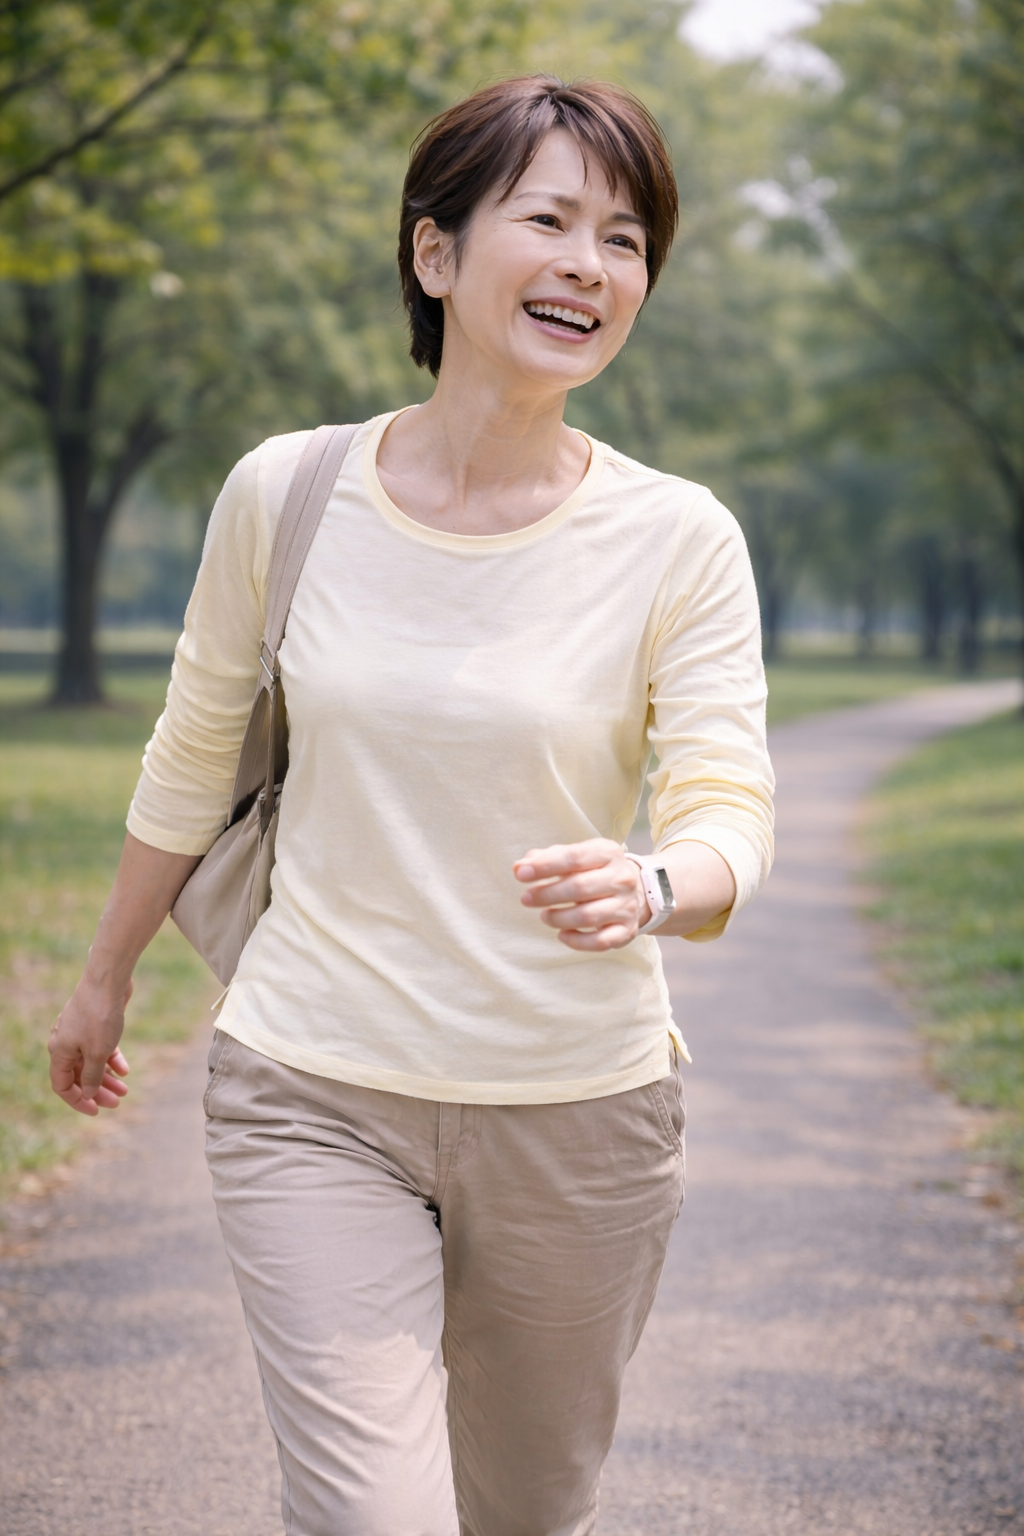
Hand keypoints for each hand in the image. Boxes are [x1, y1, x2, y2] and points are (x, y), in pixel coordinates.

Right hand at [49, 972, 131, 1115]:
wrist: (109, 980)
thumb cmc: (99, 1016)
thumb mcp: (97, 1052)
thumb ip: (91, 1076)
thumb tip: (87, 1093)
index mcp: (59, 1052)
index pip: (62, 1085)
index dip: (77, 1101)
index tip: (96, 1111)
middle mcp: (66, 1043)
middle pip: (78, 1075)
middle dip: (97, 1090)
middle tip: (117, 1102)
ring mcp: (80, 1032)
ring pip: (91, 1062)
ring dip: (107, 1077)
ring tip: (125, 1090)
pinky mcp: (95, 1024)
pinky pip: (101, 1048)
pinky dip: (112, 1059)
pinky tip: (126, 1069)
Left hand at [513, 838, 648, 950]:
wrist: (637, 891)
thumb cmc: (595, 871)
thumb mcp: (577, 856)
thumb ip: (548, 858)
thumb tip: (520, 867)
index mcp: (608, 853)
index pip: (574, 857)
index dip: (545, 866)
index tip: (521, 874)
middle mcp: (621, 878)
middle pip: (579, 887)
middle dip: (547, 894)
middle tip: (526, 899)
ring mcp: (626, 906)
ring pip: (588, 916)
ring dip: (559, 918)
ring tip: (544, 916)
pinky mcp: (627, 930)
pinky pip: (600, 941)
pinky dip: (577, 941)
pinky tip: (562, 935)